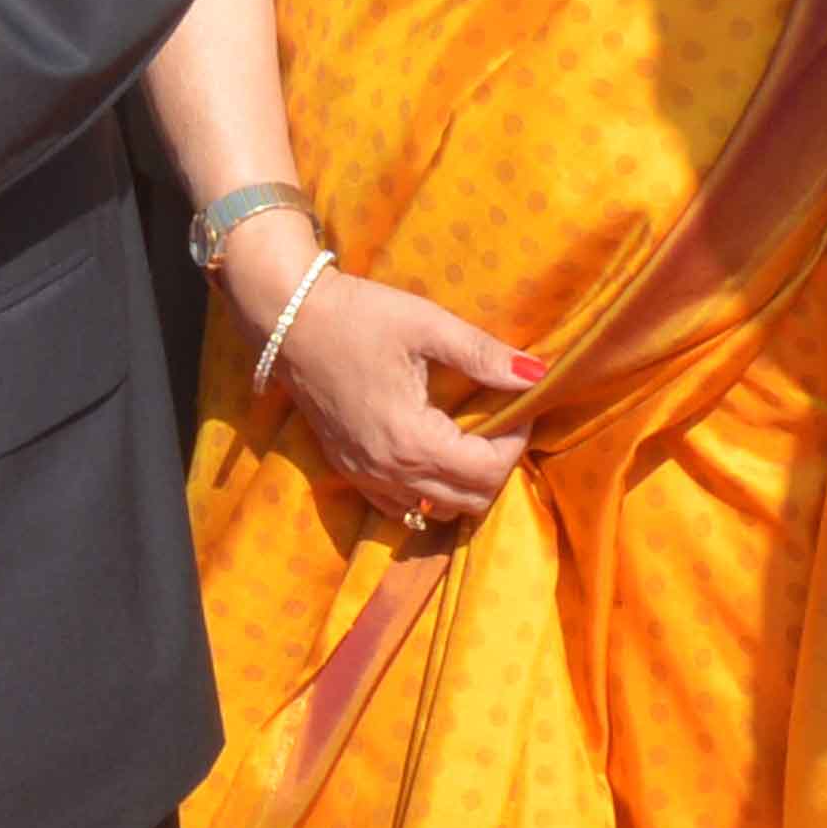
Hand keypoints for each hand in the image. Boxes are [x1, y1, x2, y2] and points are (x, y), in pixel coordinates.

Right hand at [256, 263, 530, 526]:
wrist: (288, 320)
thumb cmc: (358, 316)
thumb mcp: (427, 326)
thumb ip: (484, 355)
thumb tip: (538, 374)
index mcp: (412, 439)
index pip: (489, 470)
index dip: (517, 441)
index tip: (520, 405)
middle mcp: (390, 472)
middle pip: (471, 501)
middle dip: (497, 466)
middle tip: (502, 423)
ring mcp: (367, 477)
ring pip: (438, 511)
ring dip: (466, 484)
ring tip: (472, 440)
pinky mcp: (351, 472)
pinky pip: (402, 508)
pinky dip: (430, 493)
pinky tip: (435, 456)